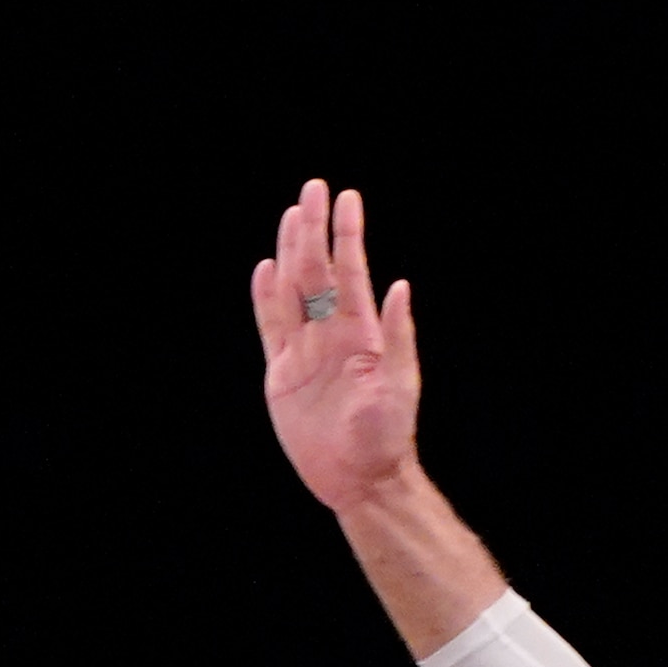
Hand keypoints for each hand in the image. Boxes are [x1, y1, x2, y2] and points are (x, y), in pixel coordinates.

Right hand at [252, 179, 423, 513]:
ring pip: (292, 290)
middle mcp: (332, 334)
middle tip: (313, 188)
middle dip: (315, 230)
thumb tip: (402, 286)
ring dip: (291, 252)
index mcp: (362, 334)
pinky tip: (266, 268)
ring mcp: (305, 350)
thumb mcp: (399, 385)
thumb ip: (398, 336)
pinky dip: (266, 296)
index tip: (346, 198)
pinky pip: (271, 325)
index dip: (347, 235)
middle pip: (317, 271)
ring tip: (292, 217)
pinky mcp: (282, 371)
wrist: (359, 477)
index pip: (350, 272)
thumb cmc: (387, 435)